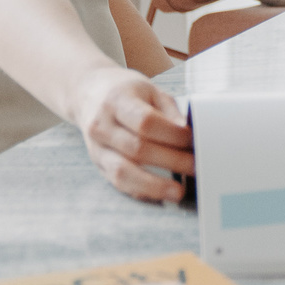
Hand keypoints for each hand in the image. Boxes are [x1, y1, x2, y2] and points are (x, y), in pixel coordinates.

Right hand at [71, 67, 193, 204]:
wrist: (89, 94)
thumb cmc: (125, 92)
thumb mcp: (149, 90)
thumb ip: (169, 111)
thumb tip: (188, 133)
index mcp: (116, 101)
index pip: (145, 122)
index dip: (171, 134)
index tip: (192, 140)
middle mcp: (101, 126)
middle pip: (137, 149)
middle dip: (171, 161)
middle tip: (195, 167)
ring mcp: (96, 148)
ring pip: (123, 172)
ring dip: (154, 185)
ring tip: (178, 192)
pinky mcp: (98, 165)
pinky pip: (119, 183)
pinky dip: (141, 191)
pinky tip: (160, 194)